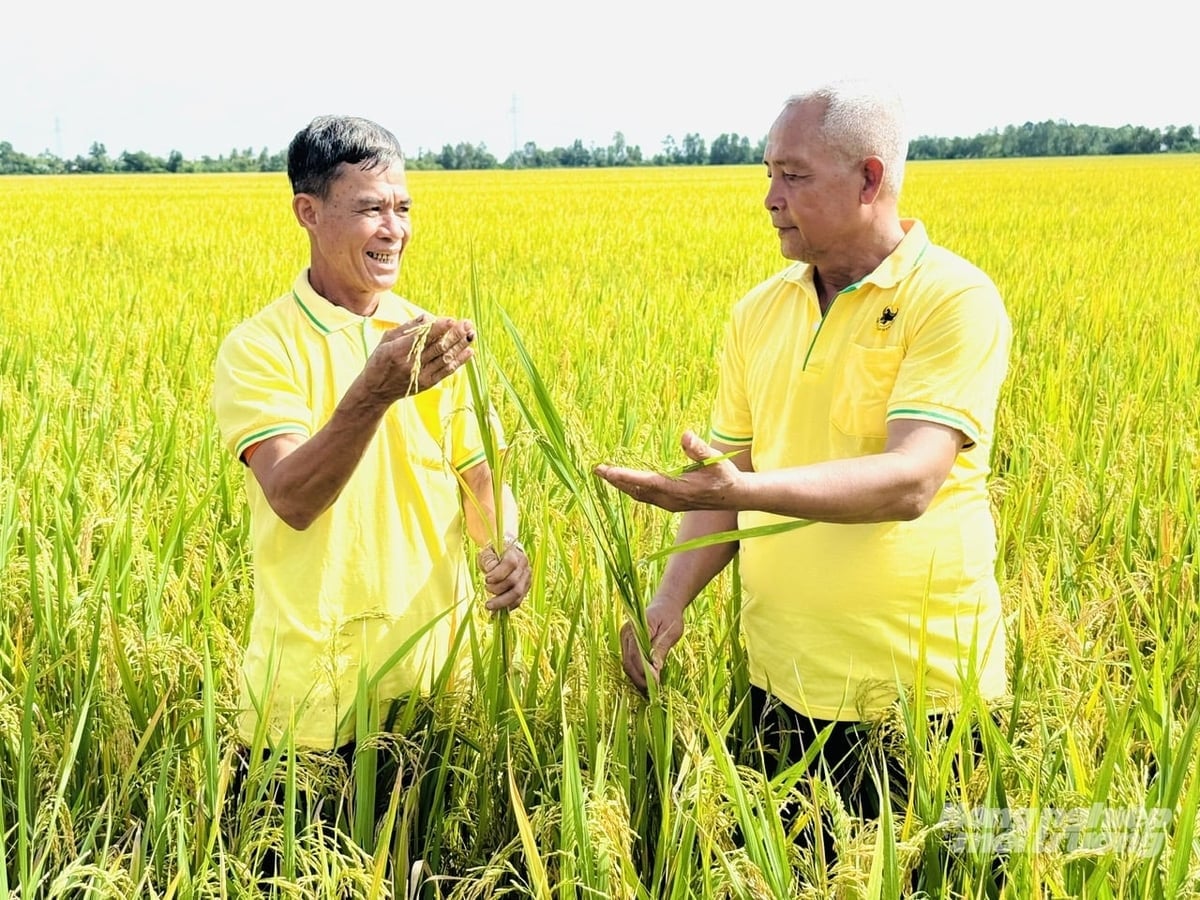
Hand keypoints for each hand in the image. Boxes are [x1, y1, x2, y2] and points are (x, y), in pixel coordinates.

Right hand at [364, 315, 475, 402]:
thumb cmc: (379, 361)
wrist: (375, 391)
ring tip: (472, 334)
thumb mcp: (386, 340)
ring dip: (460, 345)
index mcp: (398, 350)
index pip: (423, 337)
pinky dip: (459, 361)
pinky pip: (446, 371)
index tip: (452, 320)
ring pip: (445, 358)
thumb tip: (427, 317)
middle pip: (438, 347)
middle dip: (455, 334)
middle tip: (468, 323)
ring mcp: (421, 374)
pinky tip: (469, 351)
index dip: (439, 328)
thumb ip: (407, 328)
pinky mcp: (427, 383)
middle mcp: (411, 363)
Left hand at [477, 536, 530, 611]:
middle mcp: (524, 566)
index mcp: (515, 553)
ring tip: (488, 605)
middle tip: (486, 588)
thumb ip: (488, 560)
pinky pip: (518, 601)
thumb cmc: (494, 553)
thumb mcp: (487, 552)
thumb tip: (490, 570)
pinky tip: (496, 610)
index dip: (498, 574)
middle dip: (497, 589)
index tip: (486, 579)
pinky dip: (507, 607)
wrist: (506, 555)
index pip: (510, 564)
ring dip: (501, 602)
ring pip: (517, 594)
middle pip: (513, 581)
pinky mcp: (525, 588)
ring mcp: (527, 578)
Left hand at [594, 431, 741, 512]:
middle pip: (634, 491)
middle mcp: (668, 500)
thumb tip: (685, 434)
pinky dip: (631, 488)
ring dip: (621, 485)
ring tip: (605, 474)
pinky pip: (644, 497)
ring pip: (638, 495)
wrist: (734, 496)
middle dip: (614, 480)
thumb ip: (698, 449)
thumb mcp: (714, 459)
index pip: (643, 482)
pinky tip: (625, 482)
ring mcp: (668, 504)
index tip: (605, 470)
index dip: (623, 476)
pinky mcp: (670, 503)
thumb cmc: (724, 475)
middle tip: (596, 469)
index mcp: (675, 489)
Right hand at [621, 598, 684, 693]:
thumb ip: (661, 649)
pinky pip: (630, 662)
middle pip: (628, 662)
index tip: (656, 683)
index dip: (644, 670)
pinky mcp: (627, 645)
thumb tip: (655, 669)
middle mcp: (626, 633)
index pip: (636, 654)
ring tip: (651, 691)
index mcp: (636, 627)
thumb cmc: (670, 617)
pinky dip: (638, 673)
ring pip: (627, 664)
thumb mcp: (671, 633)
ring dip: (638, 679)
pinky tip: (648, 683)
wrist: (665, 605)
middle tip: (654, 692)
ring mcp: (624, 639)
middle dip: (640, 679)